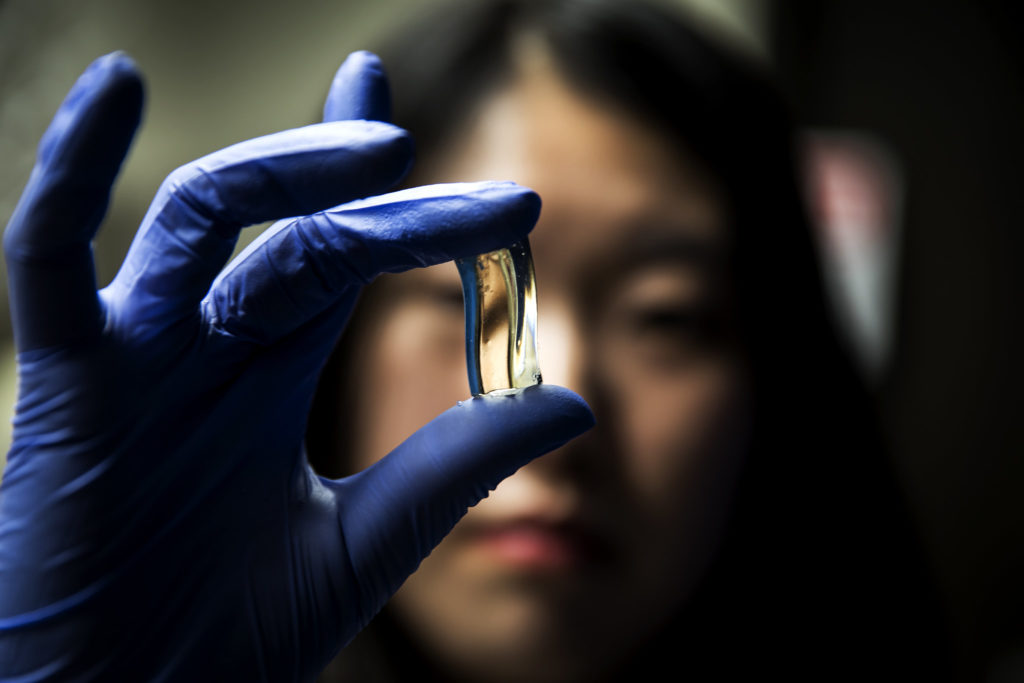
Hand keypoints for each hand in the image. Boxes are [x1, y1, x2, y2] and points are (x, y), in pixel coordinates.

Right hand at [0, 51, 592, 680]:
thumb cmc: (230, 636)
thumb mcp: (367, 538)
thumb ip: (457, 463)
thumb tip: (575, 399)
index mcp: (270, 379)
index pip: (339, 254)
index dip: (391, 193)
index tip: (457, 161)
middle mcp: (207, 348)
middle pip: (295, 230)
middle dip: (365, 180)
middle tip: (449, 158)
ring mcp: (137, 355)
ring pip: (199, 219)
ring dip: (281, 169)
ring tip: (374, 138)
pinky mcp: (64, 383)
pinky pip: (46, 258)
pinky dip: (65, 172)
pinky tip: (115, 89)